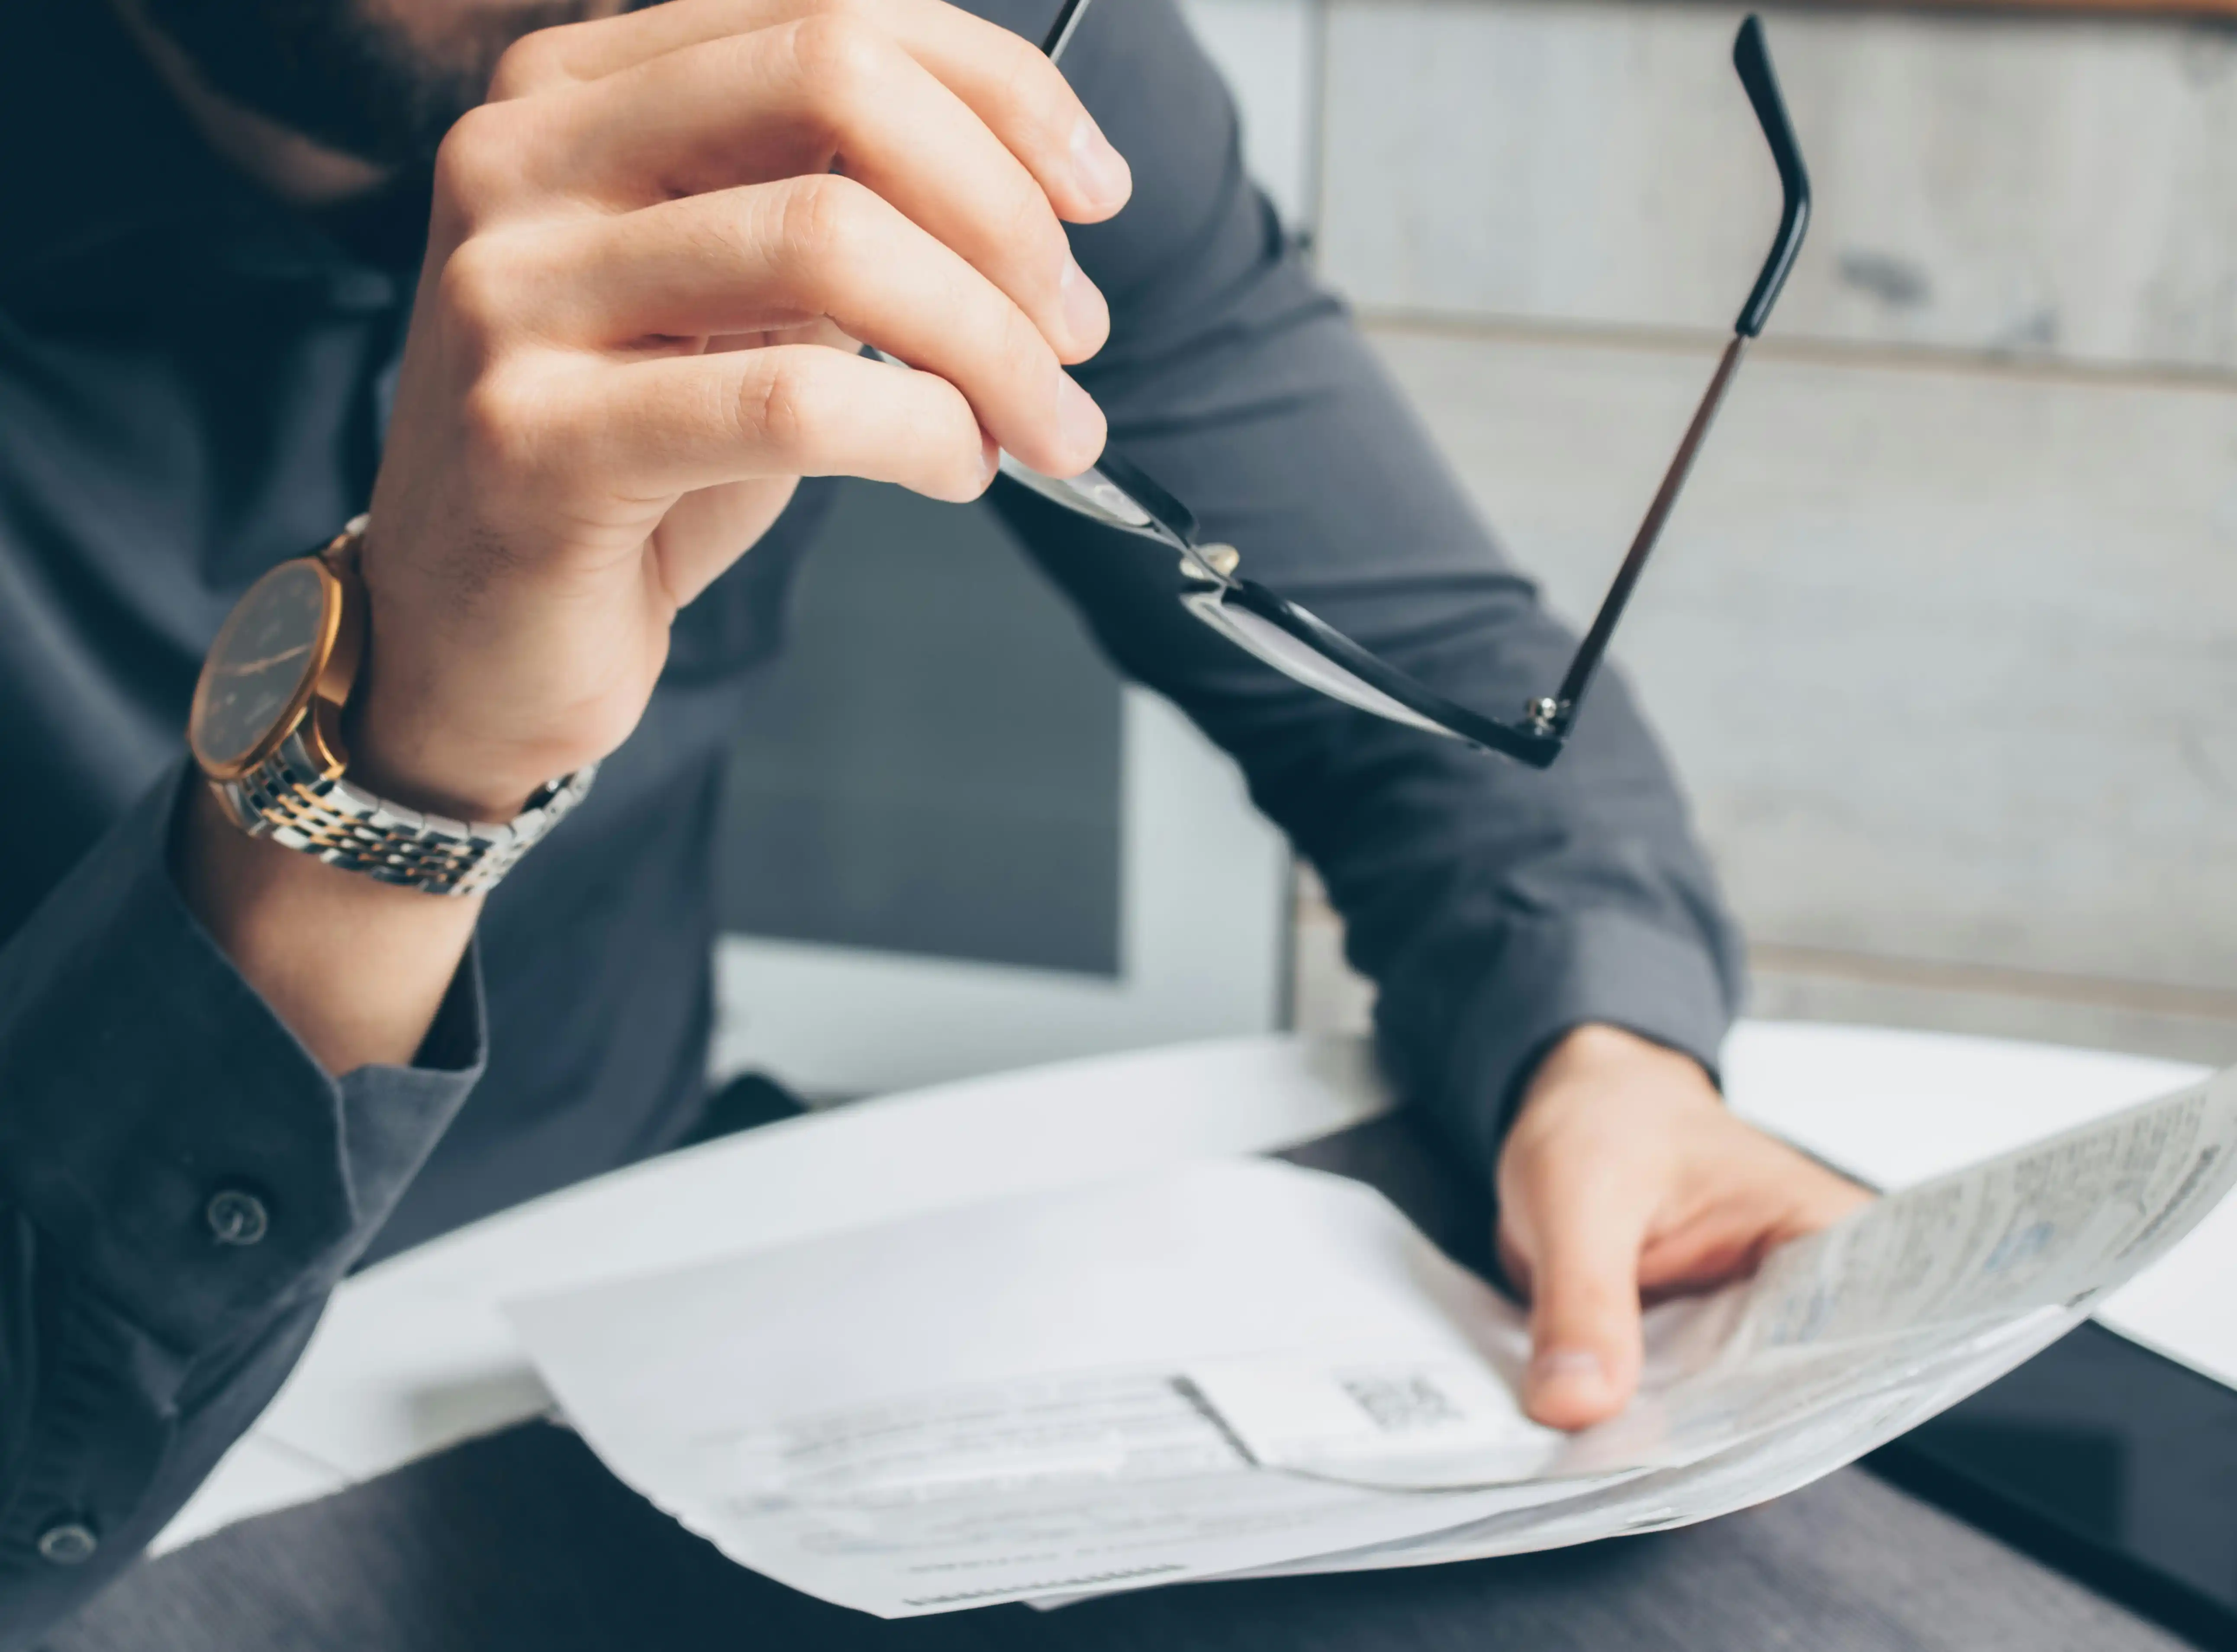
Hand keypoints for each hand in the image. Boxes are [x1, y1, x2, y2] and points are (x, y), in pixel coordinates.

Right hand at [353, 0, 1131, 817]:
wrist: (474, 635)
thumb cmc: (629, 466)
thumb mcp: (739, 302)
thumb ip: (836, 209)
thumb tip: (1036, 192)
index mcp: (577, 95)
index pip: (826, 13)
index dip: (998, 92)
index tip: (1094, 192)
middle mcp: (522, 160)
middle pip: (834, 80)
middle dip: (1004, 211)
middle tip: (1077, 329)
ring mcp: (512, 294)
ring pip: (832, 241)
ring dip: (990, 344)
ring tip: (1041, 425)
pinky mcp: (533, 437)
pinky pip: (793, 401)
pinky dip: (921, 432)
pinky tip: (953, 468)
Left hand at [1495, 1023, 1869, 1429]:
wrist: (1567, 1110)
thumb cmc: (1601, 1122)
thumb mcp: (1579, 1193)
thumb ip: (1585, 1298)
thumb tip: (1576, 1406)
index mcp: (1833, 1237)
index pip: (1855, 1349)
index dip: (1796, 1411)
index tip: (1725, 1452)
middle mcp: (1810, 1298)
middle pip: (1790, 1403)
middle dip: (1717, 1446)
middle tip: (1641, 1471)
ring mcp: (1752, 1337)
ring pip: (1727, 1424)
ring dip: (1668, 1448)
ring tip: (1607, 1465)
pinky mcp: (1695, 1362)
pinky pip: (1675, 1417)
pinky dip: (1635, 1434)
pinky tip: (1593, 1452)